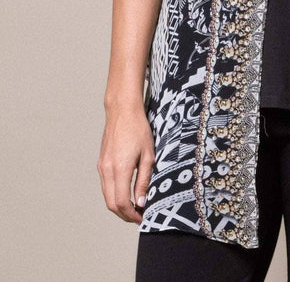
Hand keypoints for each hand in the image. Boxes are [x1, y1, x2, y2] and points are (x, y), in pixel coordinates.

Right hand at [97, 104, 154, 222]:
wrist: (122, 111)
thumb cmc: (138, 130)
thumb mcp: (148, 155)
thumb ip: (144, 181)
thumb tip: (141, 203)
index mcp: (119, 169)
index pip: (122, 203)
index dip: (132, 215)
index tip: (143, 218)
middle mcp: (107, 170)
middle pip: (111, 204)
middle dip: (125, 215)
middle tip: (139, 216)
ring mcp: (102, 167)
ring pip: (107, 196)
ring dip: (119, 206)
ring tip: (135, 207)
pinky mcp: (101, 163)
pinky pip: (105, 185)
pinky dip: (114, 195)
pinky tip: (127, 193)